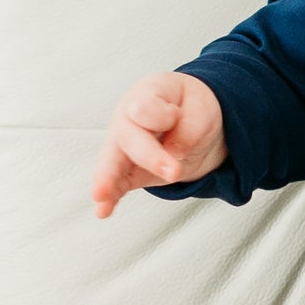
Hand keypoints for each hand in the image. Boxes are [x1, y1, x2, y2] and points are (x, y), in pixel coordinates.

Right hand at [91, 71, 226, 218]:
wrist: (193, 120)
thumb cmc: (191, 107)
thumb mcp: (202, 107)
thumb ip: (191, 125)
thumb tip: (175, 151)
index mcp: (146, 94)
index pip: (145, 106)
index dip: (163, 115)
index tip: (176, 115)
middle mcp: (128, 118)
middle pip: (130, 137)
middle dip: (151, 156)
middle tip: (174, 171)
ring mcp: (123, 145)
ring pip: (112, 161)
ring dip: (109, 179)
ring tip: (102, 195)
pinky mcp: (126, 170)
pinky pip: (115, 183)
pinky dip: (110, 197)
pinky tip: (103, 210)